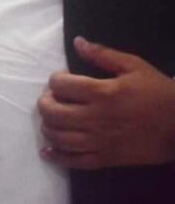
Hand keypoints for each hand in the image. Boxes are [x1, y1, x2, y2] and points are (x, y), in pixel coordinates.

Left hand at [38, 36, 174, 168]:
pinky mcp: (107, 159)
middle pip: (53, 112)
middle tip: (52, 99)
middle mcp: (97, 117)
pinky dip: (56, 156)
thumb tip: (77, 42)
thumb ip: (103, 55)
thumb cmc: (158, 93)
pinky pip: (74, 161)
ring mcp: (101, 141)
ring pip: (59, 137)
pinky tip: (48, 150)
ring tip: (52, 120)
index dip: (55, 80)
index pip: (61, 85)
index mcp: (103, 92)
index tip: (62, 80)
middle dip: (45, 103)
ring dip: (48, 127)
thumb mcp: (134, 66)